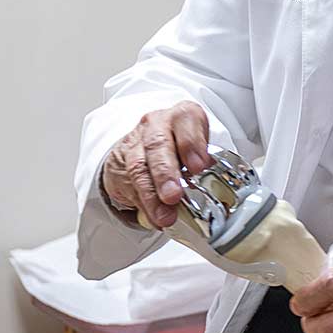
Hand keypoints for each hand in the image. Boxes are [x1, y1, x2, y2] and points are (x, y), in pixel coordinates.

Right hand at [99, 102, 211, 229]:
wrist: (147, 143)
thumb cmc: (180, 144)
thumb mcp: (200, 146)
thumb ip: (205, 160)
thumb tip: (212, 183)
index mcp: (182, 116)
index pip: (186, 122)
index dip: (191, 145)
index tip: (198, 167)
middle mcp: (156, 125)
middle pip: (157, 146)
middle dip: (165, 173)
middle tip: (173, 196)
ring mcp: (135, 142)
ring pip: (139, 168)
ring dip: (151, 196)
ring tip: (164, 216)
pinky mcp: (119, 162)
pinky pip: (128, 184)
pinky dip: (142, 204)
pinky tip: (153, 216)